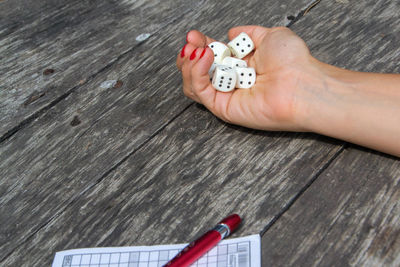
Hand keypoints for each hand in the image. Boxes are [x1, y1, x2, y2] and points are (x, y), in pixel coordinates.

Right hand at [176, 25, 314, 130]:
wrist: (302, 83)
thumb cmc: (293, 63)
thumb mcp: (271, 35)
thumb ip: (249, 33)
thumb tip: (231, 33)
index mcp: (241, 66)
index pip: (211, 56)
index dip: (200, 45)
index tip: (194, 35)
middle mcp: (232, 81)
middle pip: (197, 71)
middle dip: (189, 54)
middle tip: (191, 42)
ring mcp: (227, 96)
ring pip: (193, 84)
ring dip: (188, 64)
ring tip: (196, 50)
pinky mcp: (223, 109)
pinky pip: (200, 92)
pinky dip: (195, 73)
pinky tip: (203, 57)